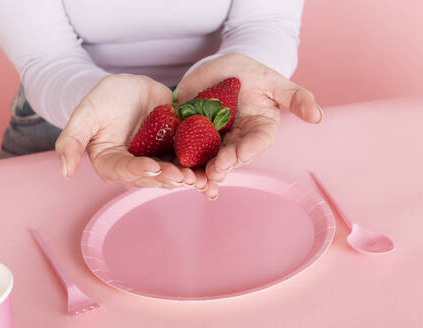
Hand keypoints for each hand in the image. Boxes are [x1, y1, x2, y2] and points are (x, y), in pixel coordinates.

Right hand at [55, 74, 207, 189]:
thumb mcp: (85, 115)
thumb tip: (65, 172)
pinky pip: (188, 163)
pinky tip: (214, 177)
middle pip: (153, 178)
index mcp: (112, 163)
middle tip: (186, 178)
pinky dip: (201, 170)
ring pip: (173, 175)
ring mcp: (157, 160)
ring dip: (189, 180)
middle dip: (169, 178)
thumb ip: (71, 141)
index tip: (152, 167)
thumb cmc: (103, 100)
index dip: (138, 171)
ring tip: (203, 181)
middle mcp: (136, 168)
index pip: (124, 170)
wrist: (130, 89)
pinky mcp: (175, 151)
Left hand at [177, 53, 322, 197]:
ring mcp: (214, 140)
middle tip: (214, 171)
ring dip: (202, 171)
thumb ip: (296, 98)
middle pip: (231, 157)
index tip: (239, 154)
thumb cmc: (254, 74)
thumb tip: (318, 117)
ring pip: (209, 159)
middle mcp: (238, 141)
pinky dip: (182, 160)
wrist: (222, 68)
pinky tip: (176, 169)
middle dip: (223, 165)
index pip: (256, 143)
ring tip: (195, 178)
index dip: (249, 150)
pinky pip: (187, 149)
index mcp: (259, 131)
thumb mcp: (275, 83)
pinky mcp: (191, 135)